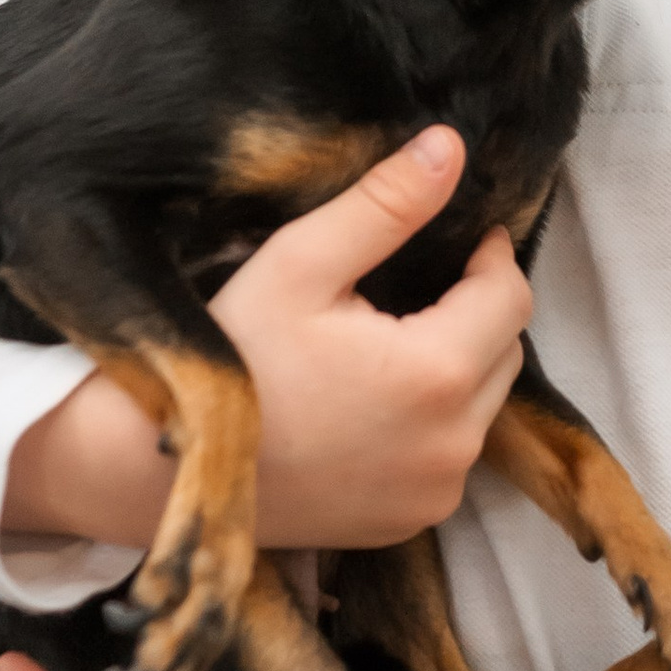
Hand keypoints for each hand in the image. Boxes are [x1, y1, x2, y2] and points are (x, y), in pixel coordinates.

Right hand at [0, 127, 530, 555]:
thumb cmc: (232, 353)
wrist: (159, 467)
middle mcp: (451, 447)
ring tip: (393, 333)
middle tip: (419, 280)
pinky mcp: (406, 522)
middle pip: (504, 352)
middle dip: (476, 309)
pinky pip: (449, 455)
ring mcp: (431, 494)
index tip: (460, 233)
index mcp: (436, 375)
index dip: (490, 255)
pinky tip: (375, 397)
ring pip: (482, 406)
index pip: (510, 296)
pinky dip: (433, 421)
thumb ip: (385, 203)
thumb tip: (452, 147)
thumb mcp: (301, 262)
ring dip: (459, 365)